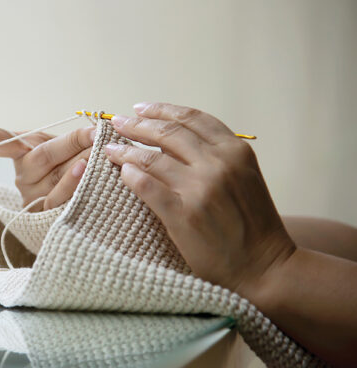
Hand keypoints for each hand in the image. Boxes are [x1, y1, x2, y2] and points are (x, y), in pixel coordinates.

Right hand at [0, 122, 94, 210]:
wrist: (87, 209)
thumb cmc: (78, 167)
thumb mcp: (73, 147)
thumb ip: (79, 139)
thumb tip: (97, 129)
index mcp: (22, 153)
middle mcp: (23, 177)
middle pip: (40, 156)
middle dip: (70, 142)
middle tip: (95, 131)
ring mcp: (33, 200)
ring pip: (55, 178)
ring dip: (81, 163)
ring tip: (99, 151)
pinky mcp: (47, 220)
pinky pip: (62, 201)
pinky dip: (78, 185)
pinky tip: (88, 174)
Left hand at [104, 102, 295, 296]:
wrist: (265, 267)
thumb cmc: (252, 224)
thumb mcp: (241, 177)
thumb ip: (213, 156)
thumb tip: (166, 141)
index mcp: (235, 150)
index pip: (191, 118)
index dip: (161, 110)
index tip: (139, 108)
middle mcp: (218, 163)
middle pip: (167, 133)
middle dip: (136, 125)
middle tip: (116, 123)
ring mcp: (200, 188)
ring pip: (151, 158)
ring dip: (125, 151)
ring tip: (110, 149)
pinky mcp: (184, 214)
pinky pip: (147, 186)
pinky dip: (130, 176)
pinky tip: (121, 174)